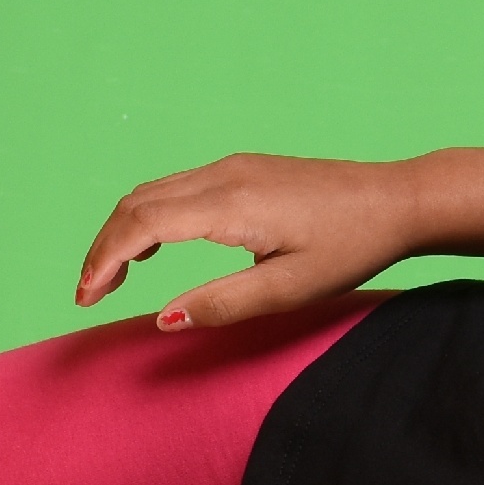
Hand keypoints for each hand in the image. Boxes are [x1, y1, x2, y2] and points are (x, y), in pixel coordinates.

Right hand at [72, 152, 417, 329]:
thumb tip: (163, 318)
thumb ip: (223, 303)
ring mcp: (233, 166)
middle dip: (103, 248)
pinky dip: (150, 217)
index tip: (85, 298)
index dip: (103, 261)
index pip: (140, 226)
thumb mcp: (289, 289)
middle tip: (89, 295)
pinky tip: (153, 249)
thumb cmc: (352, 248)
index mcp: (229, 205)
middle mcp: (223, 175)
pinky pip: (177, 187)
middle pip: (136, 204)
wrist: (398, 202)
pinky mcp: (244, 167)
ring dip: (124, 231)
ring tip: (113, 279)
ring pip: (153, 191)